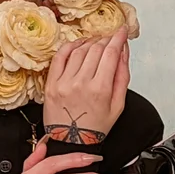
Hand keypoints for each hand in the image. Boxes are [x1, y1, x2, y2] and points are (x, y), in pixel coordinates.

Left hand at [42, 27, 129, 143]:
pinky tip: (78, 45)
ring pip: (79, 50)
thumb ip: (122, 76)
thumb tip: (123, 52)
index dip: (118, 38)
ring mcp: (64, 82)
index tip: (122, 31)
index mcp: (100, 89)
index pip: (111, 53)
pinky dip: (70, 46)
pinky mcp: (51, 83)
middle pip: (96, 49)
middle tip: (111, 38)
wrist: (71, 142)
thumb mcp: (118, 105)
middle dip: (106, 39)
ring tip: (97, 42)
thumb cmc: (95, 126)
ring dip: (90, 41)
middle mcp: (81, 83)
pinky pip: (60, 56)